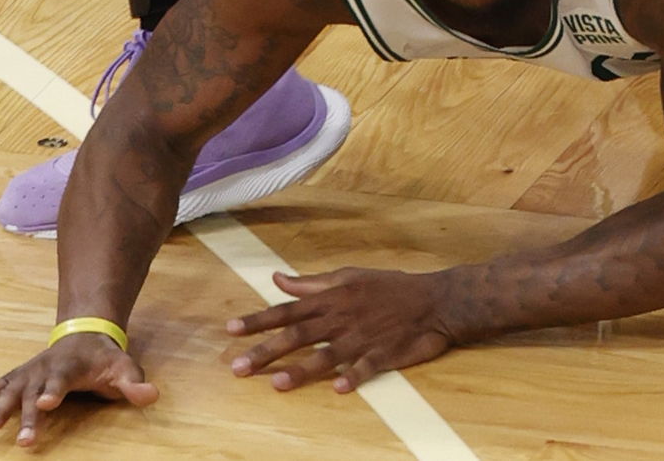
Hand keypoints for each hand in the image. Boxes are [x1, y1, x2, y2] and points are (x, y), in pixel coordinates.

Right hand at [0, 333, 156, 446]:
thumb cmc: (104, 360)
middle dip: (22, 414)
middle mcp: (42, 369)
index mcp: (68, 367)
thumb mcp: (123, 369)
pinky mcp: (15, 378)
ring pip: (6, 389)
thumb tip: (151, 395)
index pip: (60, 379)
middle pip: (29, 391)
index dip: (52, 390)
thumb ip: (134, 383)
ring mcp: (26, 373)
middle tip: (15, 436)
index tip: (45, 403)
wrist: (83, 336)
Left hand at [226, 267, 455, 392]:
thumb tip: (277, 278)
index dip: (257, 319)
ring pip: (326, 355)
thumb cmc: (387, 287)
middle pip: (297, 335)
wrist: (433, 299)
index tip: (230, 329)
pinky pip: (366, 367)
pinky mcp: (384, 353)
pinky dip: (353, 376)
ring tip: (278, 383)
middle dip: (266, 350)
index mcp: (330, 299)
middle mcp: (340, 318)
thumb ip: (311, 282)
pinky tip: (339, 388)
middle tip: (239, 367)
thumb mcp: (347, 276)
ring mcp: (362, 337)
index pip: (286, 310)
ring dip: (302, 369)